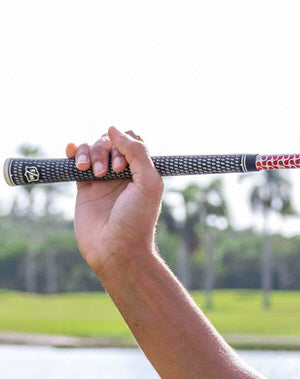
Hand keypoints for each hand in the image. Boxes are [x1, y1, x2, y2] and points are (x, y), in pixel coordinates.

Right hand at [68, 127, 164, 282]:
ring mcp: (103, 180)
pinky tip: (71, 152)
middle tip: (108, 173)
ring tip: (89, 171)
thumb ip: (137, 153)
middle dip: (105, 150)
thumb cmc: (136, 220)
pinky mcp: (84, 188)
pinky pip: (75, 163)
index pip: (132, 141)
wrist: (116, 249)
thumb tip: (114, 129)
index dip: (125, 143)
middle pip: (110, 142)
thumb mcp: (148, 183)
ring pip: (92, 150)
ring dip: (89, 153)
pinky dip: (73, 152)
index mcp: (143, 171)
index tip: (123, 165)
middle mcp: (124, 173)